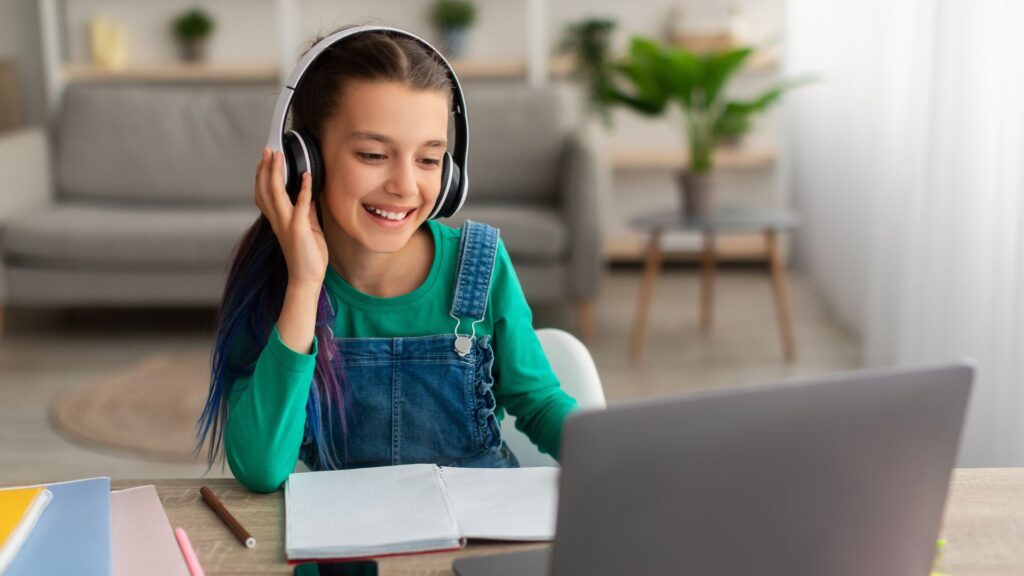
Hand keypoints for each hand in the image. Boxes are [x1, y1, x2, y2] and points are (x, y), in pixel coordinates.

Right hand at [254, 148, 327, 290]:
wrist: (307, 278)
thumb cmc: (308, 256)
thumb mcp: (307, 227)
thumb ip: (306, 210)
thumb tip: (308, 193)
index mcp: (278, 220)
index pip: (264, 194)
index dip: (261, 176)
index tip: (264, 161)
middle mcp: (278, 220)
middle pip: (265, 190)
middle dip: (266, 169)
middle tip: (267, 150)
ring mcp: (287, 224)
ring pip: (276, 194)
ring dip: (276, 173)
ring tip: (278, 156)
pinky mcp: (299, 229)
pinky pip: (301, 205)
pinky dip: (304, 190)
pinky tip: (307, 176)